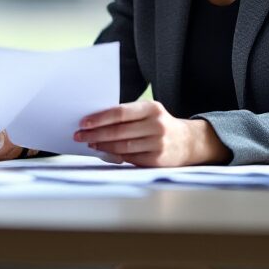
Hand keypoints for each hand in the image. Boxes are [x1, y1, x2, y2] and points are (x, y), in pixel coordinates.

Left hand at [74, 101, 230, 167]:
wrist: (188, 142)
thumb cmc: (159, 125)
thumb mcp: (148, 113)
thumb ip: (127, 116)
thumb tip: (96, 122)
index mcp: (152, 108)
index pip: (120, 113)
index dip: (100, 118)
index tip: (83, 122)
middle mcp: (156, 125)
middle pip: (119, 131)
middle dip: (96, 134)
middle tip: (79, 135)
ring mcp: (158, 143)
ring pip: (123, 146)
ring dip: (103, 146)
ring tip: (90, 144)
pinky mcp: (157, 160)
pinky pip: (130, 158)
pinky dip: (115, 155)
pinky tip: (105, 153)